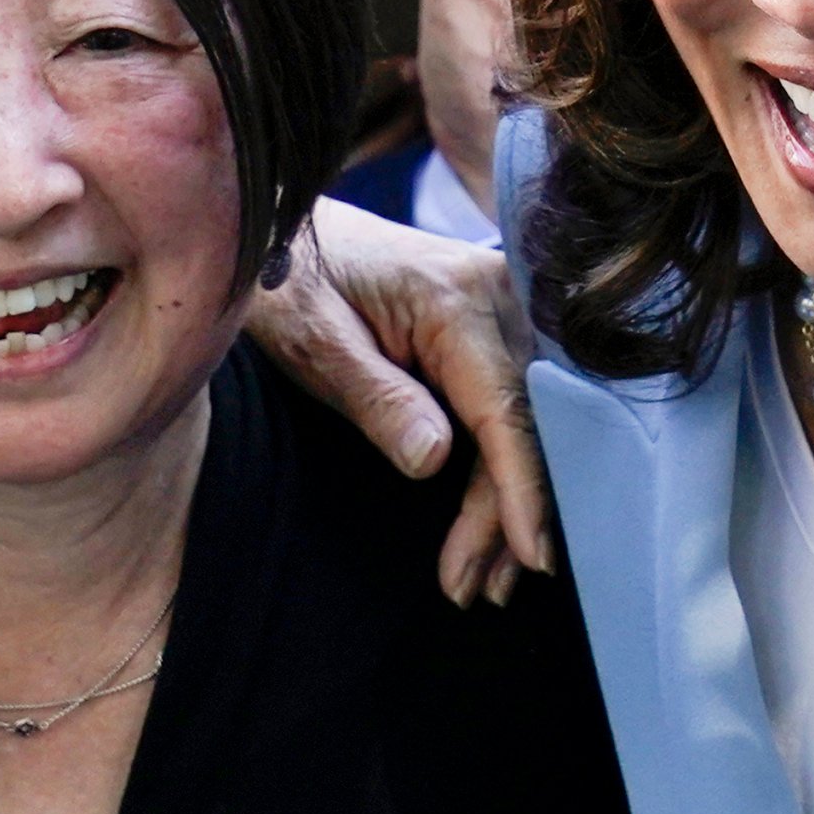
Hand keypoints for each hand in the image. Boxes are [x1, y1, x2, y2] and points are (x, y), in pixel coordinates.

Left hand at [246, 196, 555, 604]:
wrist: (284, 222)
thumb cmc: (288, 279)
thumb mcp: (311, 342)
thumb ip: (374, 397)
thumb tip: (434, 461)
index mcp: (455, 297)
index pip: (505, 410)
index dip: (520, 490)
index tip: (529, 556)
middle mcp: (499, 295)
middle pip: (526, 426)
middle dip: (507, 517)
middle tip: (472, 591)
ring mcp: (504, 308)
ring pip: (528, 423)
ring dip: (509, 505)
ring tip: (480, 582)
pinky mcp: (494, 326)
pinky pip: (513, 407)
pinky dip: (504, 469)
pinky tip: (492, 529)